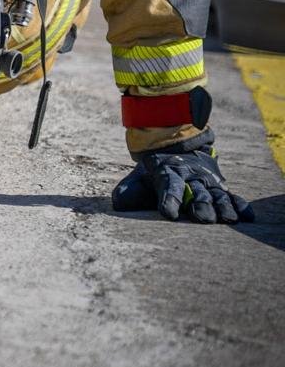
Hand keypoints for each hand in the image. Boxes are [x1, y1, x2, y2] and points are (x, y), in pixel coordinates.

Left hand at [111, 129, 253, 223]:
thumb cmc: (156, 171)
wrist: (178, 146)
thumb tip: (119, 204)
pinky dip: (240, 205)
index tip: (169, 213)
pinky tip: (247, 216)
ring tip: (228, 220)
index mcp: (168, 172)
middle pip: (197, 192)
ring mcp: (208, 182)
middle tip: (202, 219)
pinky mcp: (221, 188)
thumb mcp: (139, 176)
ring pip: (216, 195)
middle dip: (200, 205)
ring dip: (222, 207)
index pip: (169, 185)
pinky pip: (232, 196)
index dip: (169, 198)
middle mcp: (191, 177)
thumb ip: (129, 190)